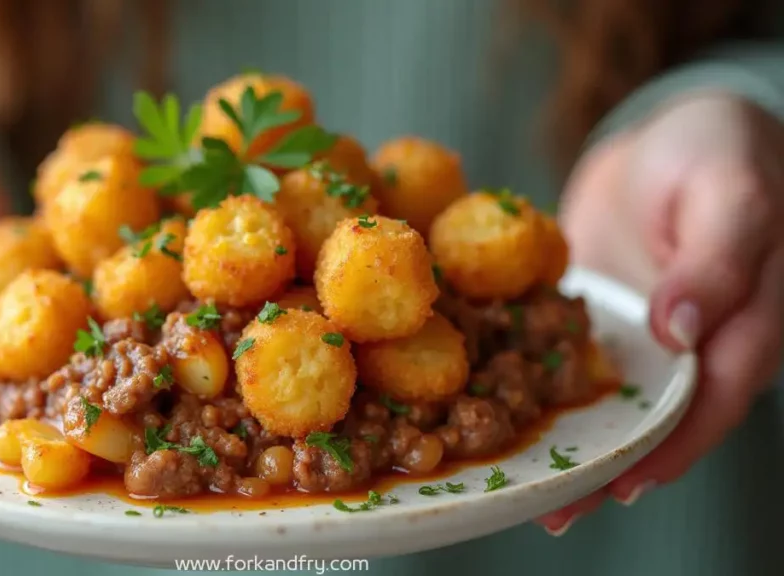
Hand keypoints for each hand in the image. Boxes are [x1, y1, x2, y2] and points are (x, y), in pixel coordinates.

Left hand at [537, 92, 783, 534]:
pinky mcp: (609, 324)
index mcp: (754, 319)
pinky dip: (553, 395)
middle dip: (619, 465)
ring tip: (533, 493)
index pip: (719, 393)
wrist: (667, 134)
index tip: (628, 477)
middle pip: (669, 418)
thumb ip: (718, 258)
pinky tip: (514, 422)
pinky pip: (583, 366)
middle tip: (562, 508)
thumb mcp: (729, 188)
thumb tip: (684, 332)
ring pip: (624, 405)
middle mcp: (706, 343)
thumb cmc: (716, 148)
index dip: (678, 441)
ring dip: (582, 447)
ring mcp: (654, 339)